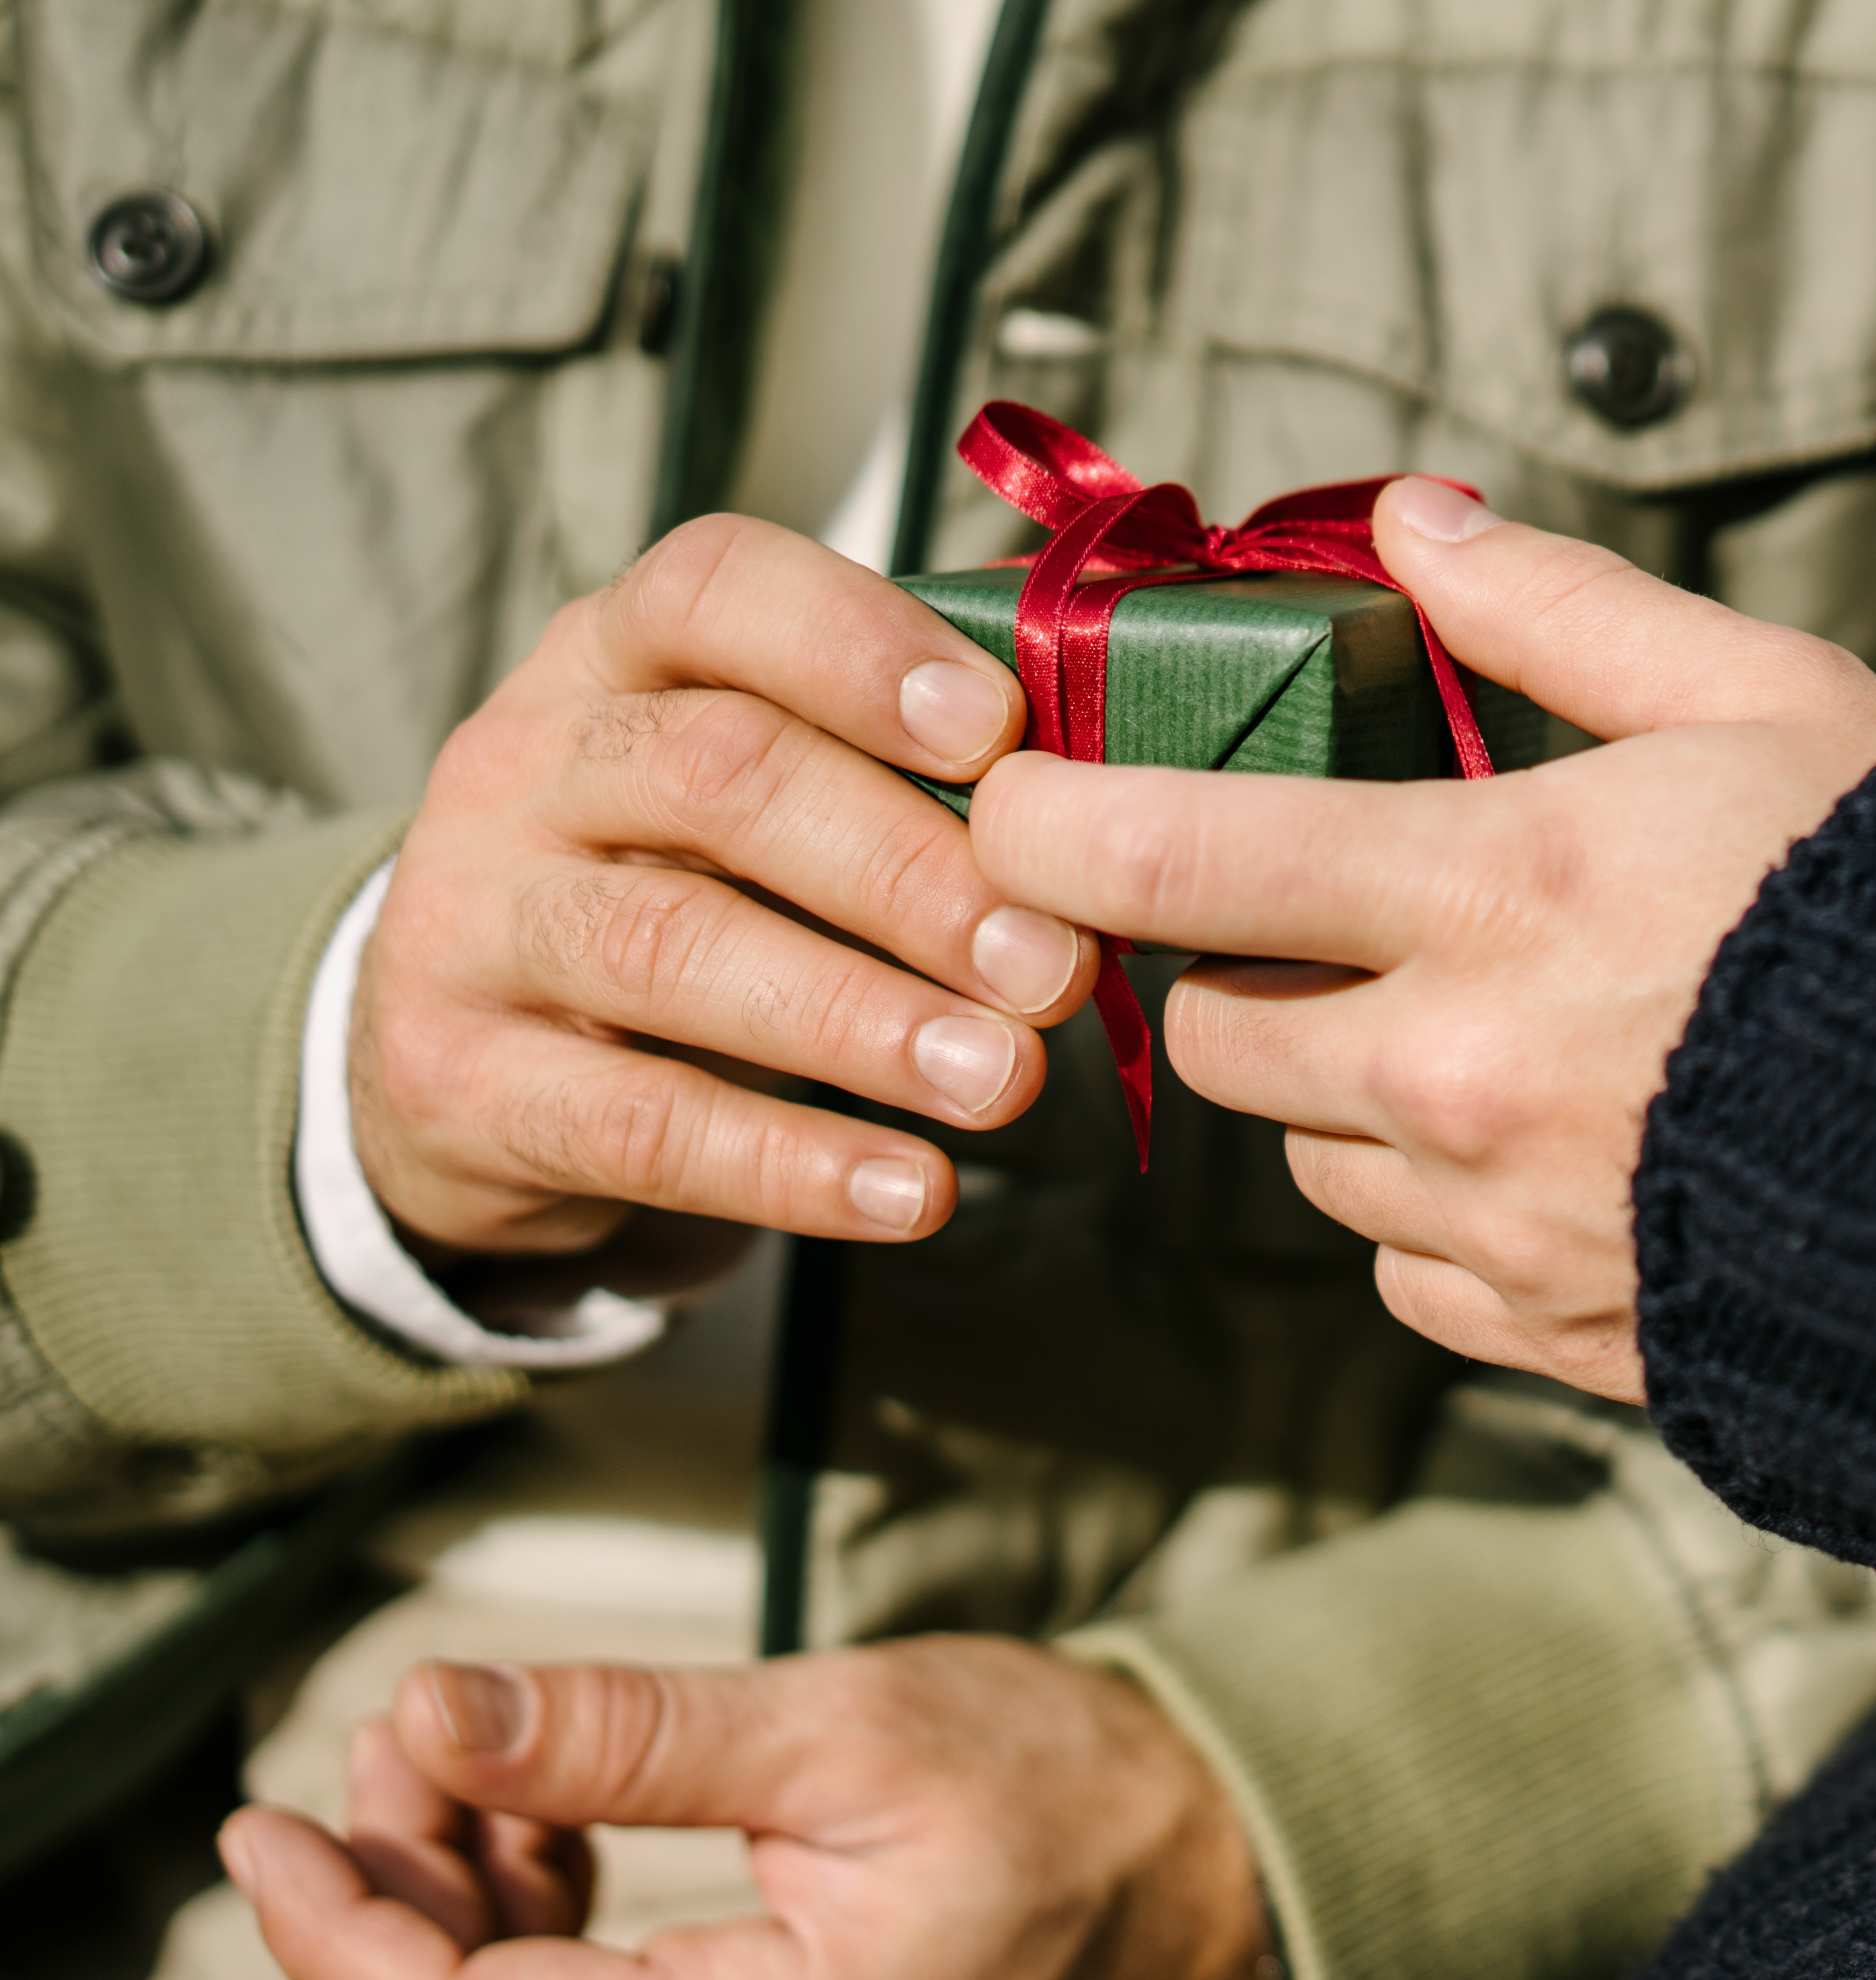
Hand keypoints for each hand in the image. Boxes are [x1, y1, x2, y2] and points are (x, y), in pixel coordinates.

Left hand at [219, 1639, 1269, 1979]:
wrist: (1230, 1875)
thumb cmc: (1070, 1782)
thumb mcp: (847, 1725)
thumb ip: (630, 1736)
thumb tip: (436, 1708)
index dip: (338, 1935)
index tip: (260, 1828)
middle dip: (405, 1889)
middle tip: (411, 1732)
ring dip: (475, 1906)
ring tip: (478, 1757)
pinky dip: (556, 1939)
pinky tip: (560, 1833)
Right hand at [361, 515, 1103, 1267]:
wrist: (458, 1057)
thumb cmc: (683, 887)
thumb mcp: (760, 786)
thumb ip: (906, 751)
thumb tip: (1118, 730)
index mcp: (613, 656)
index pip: (711, 588)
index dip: (858, 647)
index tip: (999, 732)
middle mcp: (524, 764)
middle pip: (718, 776)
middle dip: (908, 869)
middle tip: (1056, 965)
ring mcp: (471, 922)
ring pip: (672, 948)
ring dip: (863, 1020)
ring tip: (1008, 1081)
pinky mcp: (456, 1084)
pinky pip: (638, 1123)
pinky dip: (790, 1168)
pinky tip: (915, 1195)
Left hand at [969, 483, 1875, 1399]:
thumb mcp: (1764, 701)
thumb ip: (1562, 614)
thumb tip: (1409, 525)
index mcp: (1497, 894)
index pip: (1170, 860)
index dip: (1048, 827)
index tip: (1025, 804)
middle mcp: (1462, 1075)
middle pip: (1213, 1034)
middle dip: (1246, 971)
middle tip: (1354, 919)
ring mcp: (1498, 1224)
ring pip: (1312, 1162)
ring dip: (1354, 1097)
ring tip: (1500, 1038)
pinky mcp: (1550, 1333)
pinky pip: (1409, 1279)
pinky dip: (1439, 1218)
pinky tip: (1551, 1156)